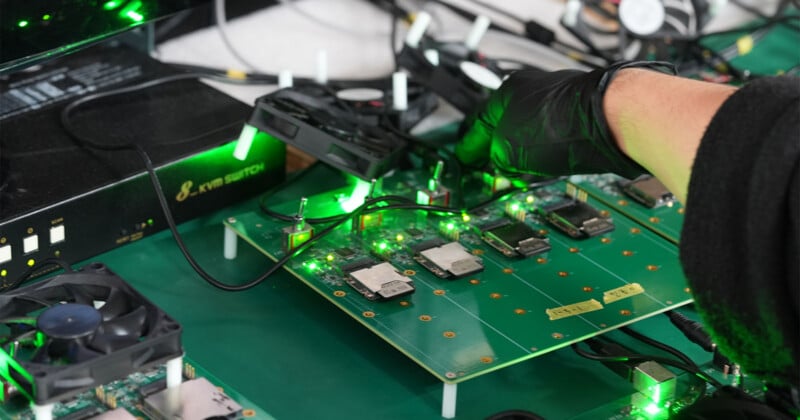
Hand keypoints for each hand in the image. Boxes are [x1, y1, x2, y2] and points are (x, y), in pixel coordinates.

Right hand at [455, 61, 673, 178]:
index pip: (478, 125)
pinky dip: (549, 154)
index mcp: (508, 92)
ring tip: (520, 173)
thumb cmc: (563, 123)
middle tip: (490, 168)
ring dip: (525, 154)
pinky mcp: (583, 117)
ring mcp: (561, 103)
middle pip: (506, 126)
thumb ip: (496, 157)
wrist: (616, 118)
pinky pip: (556, 138)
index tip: (465, 160)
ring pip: (532, 133)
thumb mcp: (508, 149)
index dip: (469, 148)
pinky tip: (550, 166)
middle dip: (497, 150)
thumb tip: (501, 164)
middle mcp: (535, 92)